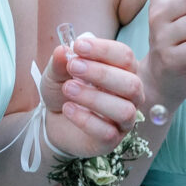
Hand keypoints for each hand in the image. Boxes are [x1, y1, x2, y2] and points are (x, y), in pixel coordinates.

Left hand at [43, 32, 144, 156]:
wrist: (53, 120)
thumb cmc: (64, 89)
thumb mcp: (56, 72)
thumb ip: (60, 62)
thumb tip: (63, 51)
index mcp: (122, 71)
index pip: (125, 56)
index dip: (104, 49)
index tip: (78, 46)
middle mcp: (130, 95)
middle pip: (132, 83)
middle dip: (102, 73)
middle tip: (74, 67)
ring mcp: (124, 120)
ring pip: (124, 110)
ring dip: (94, 97)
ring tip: (68, 89)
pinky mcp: (112, 140)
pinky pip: (107, 132)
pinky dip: (85, 119)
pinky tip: (68, 109)